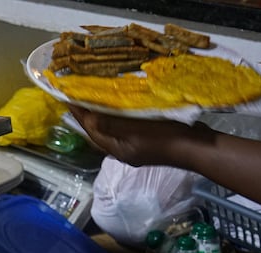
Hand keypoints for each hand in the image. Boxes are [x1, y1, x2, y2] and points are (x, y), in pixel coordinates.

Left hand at [67, 105, 209, 167]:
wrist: (195, 147)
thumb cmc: (165, 137)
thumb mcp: (135, 129)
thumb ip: (111, 124)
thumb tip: (89, 118)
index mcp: (117, 149)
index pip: (91, 130)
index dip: (79, 114)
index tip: (66, 96)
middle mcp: (122, 149)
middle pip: (99, 131)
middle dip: (87, 115)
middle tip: (76, 95)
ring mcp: (135, 146)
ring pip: (111, 128)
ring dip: (101, 114)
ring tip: (92, 98)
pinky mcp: (147, 139)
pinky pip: (125, 126)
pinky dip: (117, 115)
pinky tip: (118, 105)